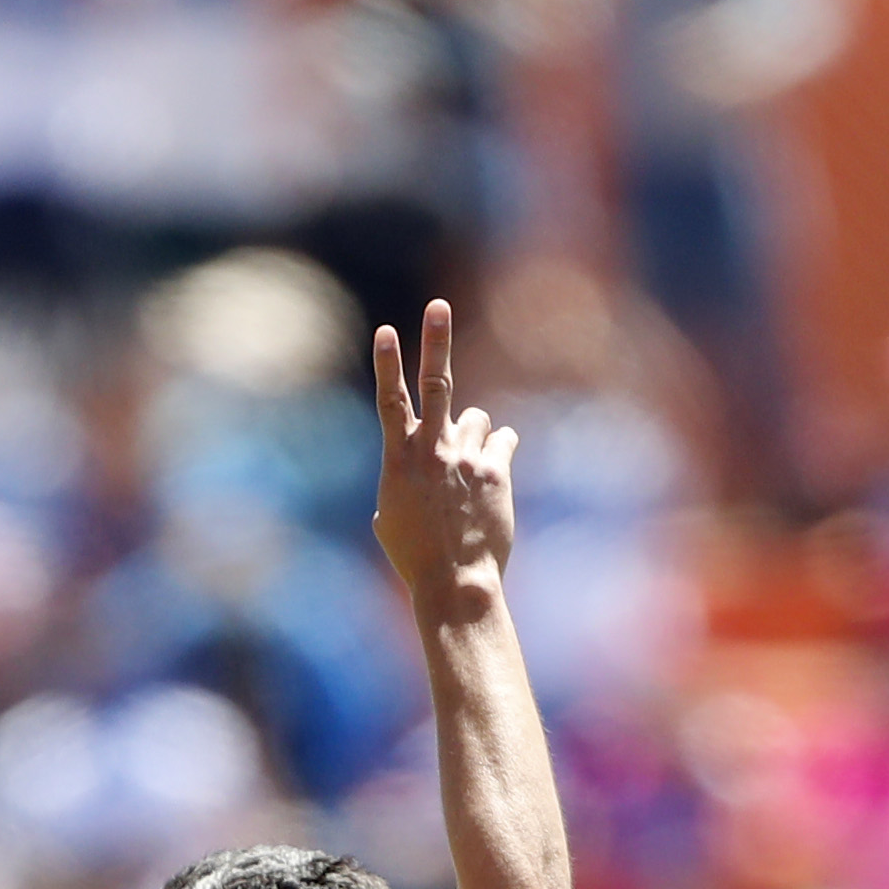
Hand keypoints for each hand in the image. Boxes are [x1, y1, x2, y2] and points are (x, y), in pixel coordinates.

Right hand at [370, 300, 517, 608]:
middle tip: (438, 307)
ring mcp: (467, 457)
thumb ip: (395, 490)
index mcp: (398, 459)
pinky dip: (499, 447)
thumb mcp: (389, 520)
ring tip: (469, 460)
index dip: (386, 363)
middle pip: (436, 382)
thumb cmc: (413, 557)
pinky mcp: (497, 470)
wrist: (454, 581)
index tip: (385, 330)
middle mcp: (433, 449)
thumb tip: (398, 493)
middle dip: (435, 340)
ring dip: (474, 429)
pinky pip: (503, 439)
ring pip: (477, 416)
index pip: (390, 400)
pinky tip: (493, 469)